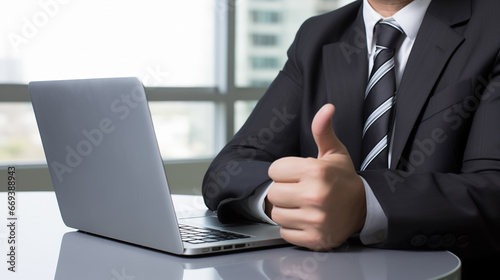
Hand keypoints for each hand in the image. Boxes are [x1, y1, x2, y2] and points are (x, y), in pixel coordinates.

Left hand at [267, 104, 365, 250]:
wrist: (364, 208)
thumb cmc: (343, 179)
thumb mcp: (334, 152)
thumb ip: (323, 130)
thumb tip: (327, 108)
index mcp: (316, 171)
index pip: (274, 170)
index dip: (284, 171)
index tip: (297, 174)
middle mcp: (315, 195)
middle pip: (273, 193)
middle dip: (283, 190)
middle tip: (299, 190)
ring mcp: (315, 219)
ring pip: (276, 214)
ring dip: (286, 210)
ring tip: (302, 205)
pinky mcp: (314, 238)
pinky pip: (284, 233)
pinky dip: (292, 228)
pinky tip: (305, 219)